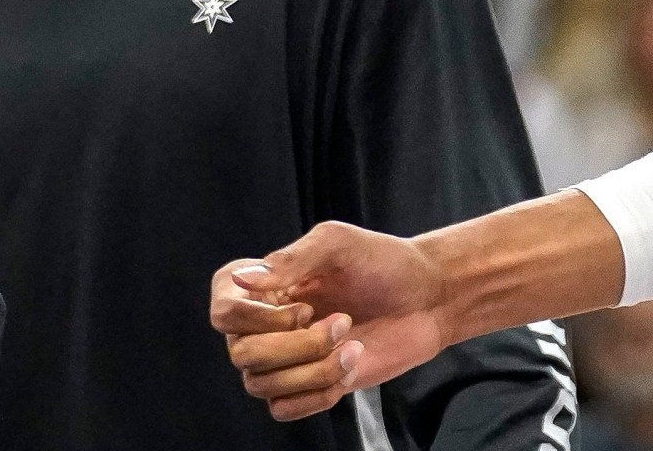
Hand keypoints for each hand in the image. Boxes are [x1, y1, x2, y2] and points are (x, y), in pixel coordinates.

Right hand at [211, 221, 450, 421]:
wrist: (429, 297)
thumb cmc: (385, 262)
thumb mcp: (340, 244)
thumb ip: (292, 257)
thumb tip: (242, 279)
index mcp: (265, 286)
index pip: (224, 311)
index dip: (254, 319)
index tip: (302, 305)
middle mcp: (265, 324)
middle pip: (243, 355)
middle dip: (297, 345)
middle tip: (344, 321)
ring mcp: (286, 358)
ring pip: (263, 385)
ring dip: (314, 368)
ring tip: (353, 342)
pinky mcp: (309, 385)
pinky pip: (284, 409)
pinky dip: (316, 393)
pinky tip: (350, 365)